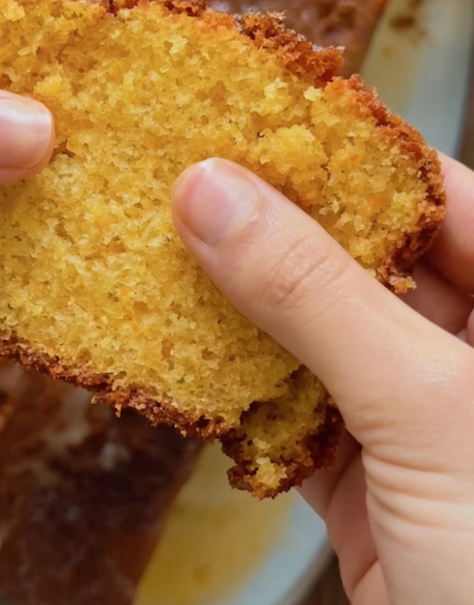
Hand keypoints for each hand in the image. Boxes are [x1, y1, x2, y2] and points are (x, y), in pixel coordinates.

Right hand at [172, 155, 473, 604]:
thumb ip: (316, 298)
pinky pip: (291, 416)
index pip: (438, 194)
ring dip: (245, 312)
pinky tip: (188, 369)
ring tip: (167, 255)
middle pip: (366, 261)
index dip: (348, 152)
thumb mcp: (429, 409)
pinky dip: (239, 399)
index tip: (258, 116)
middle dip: (279, 228)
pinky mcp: (369, 488)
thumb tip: (215, 196)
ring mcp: (419, 424)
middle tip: (190, 181)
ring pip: (319, 337)